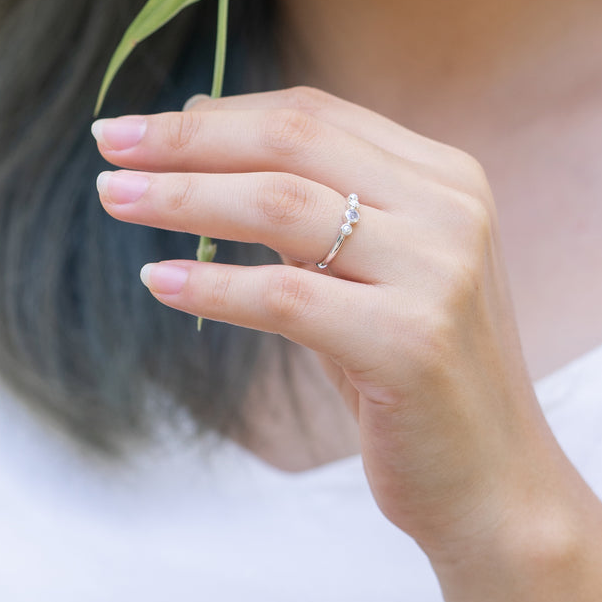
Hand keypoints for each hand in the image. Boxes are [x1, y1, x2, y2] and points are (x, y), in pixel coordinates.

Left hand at [93, 86, 558, 562]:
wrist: (493, 486)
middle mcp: (450, 208)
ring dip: (183, 197)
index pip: (315, 114)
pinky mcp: (412, 341)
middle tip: (108, 143)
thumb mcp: (366, 272)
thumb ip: (309, 207)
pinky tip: (159, 282)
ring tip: (114, 198)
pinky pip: (287, 296)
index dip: (219, 114)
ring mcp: (439, 271)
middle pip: (294, 142)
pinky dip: (213, 285)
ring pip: (283, 206)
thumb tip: (197, 130)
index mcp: (444, 177)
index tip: (140, 127)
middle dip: (188, 140)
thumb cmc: (409, 376)